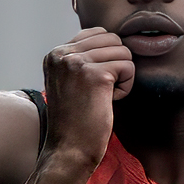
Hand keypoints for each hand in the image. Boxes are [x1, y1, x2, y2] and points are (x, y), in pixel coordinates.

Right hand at [41, 27, 135, 169]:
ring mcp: (76, 63)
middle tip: (103, 90)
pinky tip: (109, 101)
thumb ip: (83, 59)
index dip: (108, 57)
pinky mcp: (95, 75)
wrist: (69, 149)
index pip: (97, 33)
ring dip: (122, 76)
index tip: (96, 82)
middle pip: (113, 39)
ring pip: (123, 51)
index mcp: (54, 54)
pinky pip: (128, 67)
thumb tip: (113, 39)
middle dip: (117, 64)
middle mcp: (61, 54)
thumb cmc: (76, 120)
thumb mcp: (71, 81)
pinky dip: (126, 87)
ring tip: (104, 96)